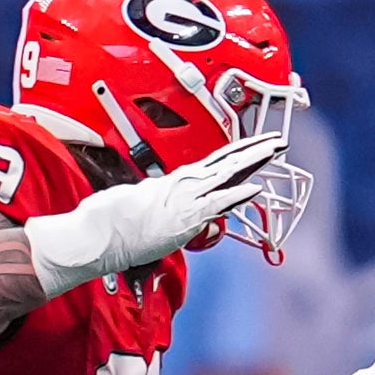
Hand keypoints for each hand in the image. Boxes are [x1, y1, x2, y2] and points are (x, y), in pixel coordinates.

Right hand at [24, 133, 285, 297]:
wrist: (96, 233)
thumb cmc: (112, 223)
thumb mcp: (143, 210)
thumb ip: (162, 210)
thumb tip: (169, 216)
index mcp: (176, 183)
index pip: (215, 166)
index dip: (238, 156)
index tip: (258, 148)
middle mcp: (183, 185)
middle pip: (226, 163)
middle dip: (253, 151)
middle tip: (277, 141)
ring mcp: (184, 198)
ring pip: (226, 174)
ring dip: (253, 161)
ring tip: (276, 149)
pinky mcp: (183, 216)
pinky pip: (216, 204)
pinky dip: (237, 195)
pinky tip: (256, 188)